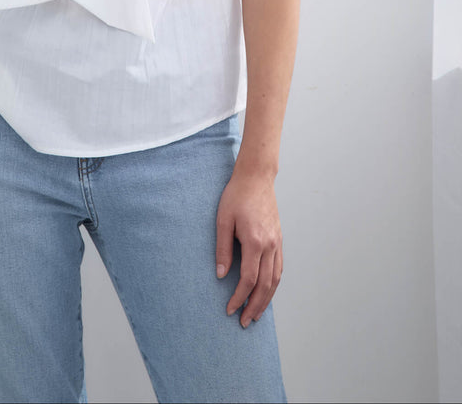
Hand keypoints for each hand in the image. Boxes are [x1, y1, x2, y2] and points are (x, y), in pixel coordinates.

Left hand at [215, 169, 282, 327]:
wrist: (256, 177)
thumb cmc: (236, 196)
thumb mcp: (222, 220)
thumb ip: (222, 249)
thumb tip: (220, 275)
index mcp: (255, 241)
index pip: (248, 279)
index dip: (239, 297)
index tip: (229, 309)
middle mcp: (270, 245)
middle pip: (265, 285)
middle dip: (254, 306)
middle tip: (244, 322)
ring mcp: (277, 243)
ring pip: (275, 280)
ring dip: (266, 300)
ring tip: (256, 314)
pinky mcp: (279, 239)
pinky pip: (279, 268)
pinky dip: (274, 284)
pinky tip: (267, 292)